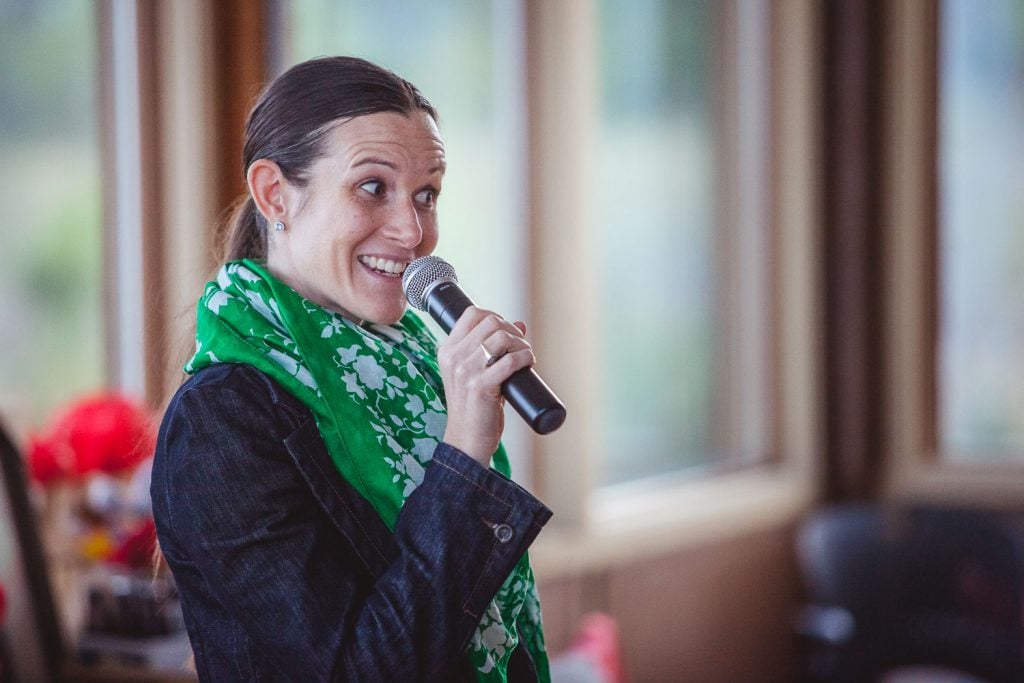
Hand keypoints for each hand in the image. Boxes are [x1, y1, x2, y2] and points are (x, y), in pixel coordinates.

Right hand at [436, 306, 534, 466]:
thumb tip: (520, 325)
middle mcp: (453, 357)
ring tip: (526, 355)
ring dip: (521, 344)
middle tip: (521, 345)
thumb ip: (492, 349)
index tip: (507, 330)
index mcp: (447, 351)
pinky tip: (528, 363)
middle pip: (490, 322)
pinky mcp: (481, 386)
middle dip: (512, 330)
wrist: (466, 440)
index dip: (495, 316)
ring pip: (501, 338)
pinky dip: (524, 358)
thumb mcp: (475, 373)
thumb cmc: (474, 407)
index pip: (471, 313)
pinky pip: (509, 361)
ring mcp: (465, 371)